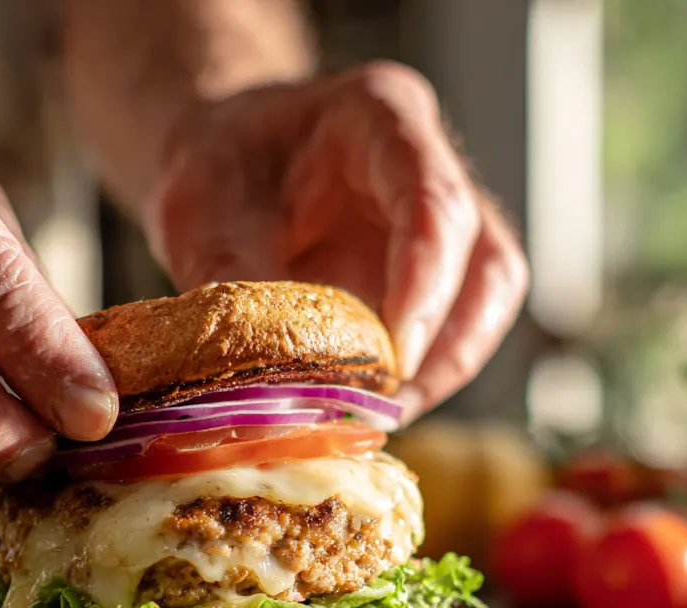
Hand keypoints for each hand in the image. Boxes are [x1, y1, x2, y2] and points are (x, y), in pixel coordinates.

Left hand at [145, 61, 528, 421]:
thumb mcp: (198, 213)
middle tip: (387, 400)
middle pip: (486, 259)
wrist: (227, 165)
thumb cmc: (219, 170)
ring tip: (384, 409)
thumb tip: (257, 382)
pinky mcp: (434, 273)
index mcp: (379, 118)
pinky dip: (428, 371)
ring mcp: (442, 224)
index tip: (395, 354)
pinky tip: (380, 398)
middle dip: (448, 342)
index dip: (424, 281)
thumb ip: (230, 283)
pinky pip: (459, 325)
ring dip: (447, 366)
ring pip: (488, 297)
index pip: (433, 200)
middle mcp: (430, 167)